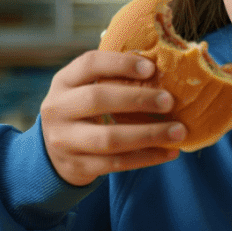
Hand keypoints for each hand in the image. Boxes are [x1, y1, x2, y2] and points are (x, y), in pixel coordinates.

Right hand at [40, 50, 185, 185]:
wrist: (53, 155)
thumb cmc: (82, 112)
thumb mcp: (84, 89)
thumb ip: (112, 78)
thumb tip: (161, 69)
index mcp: (63, 81)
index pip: (89, 64)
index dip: (121, 64)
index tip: (152, 68)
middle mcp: (57, 109)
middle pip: (97, 99)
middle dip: (138, 99)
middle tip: (170, 101)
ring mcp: (64, 140)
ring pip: (109, 138)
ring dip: (149, 134)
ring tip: (179, 132)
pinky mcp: (77, 166)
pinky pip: (116, 163)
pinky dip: (147, 158)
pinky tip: (169, 152)